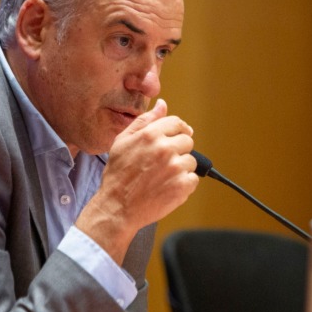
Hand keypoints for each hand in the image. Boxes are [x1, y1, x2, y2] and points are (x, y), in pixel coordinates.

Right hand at [76, 99, 198, 262]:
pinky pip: (193, 179)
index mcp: (151, 135)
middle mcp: (165, 149)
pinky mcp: (183, 185)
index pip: (177, 123)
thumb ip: (145, 121)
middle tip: (164, 163)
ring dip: (181, 168)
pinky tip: (167, 187)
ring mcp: (175, 168)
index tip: (177, 138)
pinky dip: (184, 184)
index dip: (178, 130)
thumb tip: (162, 105)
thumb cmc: (118, 175)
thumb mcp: (123, 141)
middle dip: (178, 150)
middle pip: (187, 141)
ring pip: (191, 161)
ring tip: (163, 177)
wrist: (117, 206)